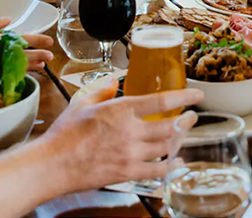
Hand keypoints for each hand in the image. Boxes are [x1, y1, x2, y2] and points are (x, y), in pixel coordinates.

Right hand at [0, 18, 54, 71]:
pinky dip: (12, 74)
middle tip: (50, 57)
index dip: (34, 41)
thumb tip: (9, 21)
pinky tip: (21, 74)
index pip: (16, 40)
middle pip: (17, 56)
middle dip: (36, 56)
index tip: (48, 42)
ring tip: (42, 66)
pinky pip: (0, 76)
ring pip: (11, 68)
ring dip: (28, 67)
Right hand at [47, 77, 203, 191]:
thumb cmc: (64, 134)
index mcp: (121, 110)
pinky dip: (171, 167)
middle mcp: (130, 131)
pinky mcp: (128, 172)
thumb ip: (100, 90)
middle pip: (170, 126)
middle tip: (192, 118)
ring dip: (179, 141)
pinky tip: (176, 163)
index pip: (161, 101)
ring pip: (166, 147)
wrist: (54, 164)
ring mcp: (131, 153)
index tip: (197, 95)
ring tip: (183, 136)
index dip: (184, 97)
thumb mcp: (81, 103)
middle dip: (186, 121)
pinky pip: (157, 171)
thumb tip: (111, 80)